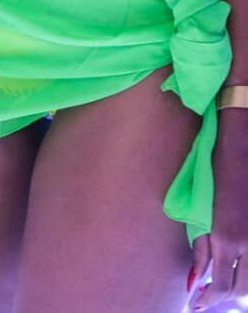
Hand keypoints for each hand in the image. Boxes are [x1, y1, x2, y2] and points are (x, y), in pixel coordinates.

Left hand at [190, 109, 247, 310]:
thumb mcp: (200, 208)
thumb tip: (193, 281)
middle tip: (207, 301)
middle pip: (242, 291)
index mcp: (226, 238)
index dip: (208, 300)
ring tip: (224, 290)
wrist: (243, 140)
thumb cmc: (214, 167)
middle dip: (224, 300)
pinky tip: (242, 274)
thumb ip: (199, 246)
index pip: (220, 286)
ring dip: (241, 292)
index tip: (196, 304)